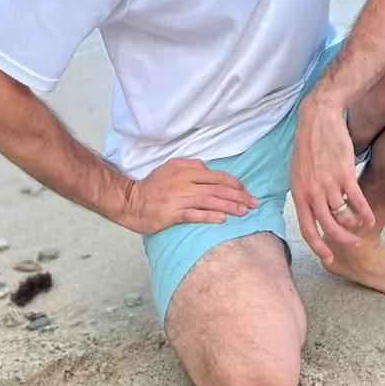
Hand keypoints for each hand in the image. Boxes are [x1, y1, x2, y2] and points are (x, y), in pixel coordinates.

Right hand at [120, 158, 257, 233]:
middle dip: (239, 196)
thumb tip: (207, 168)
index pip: (218, 177)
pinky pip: (195, 215)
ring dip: (229, 207)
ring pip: (211, 201)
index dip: (235, 184)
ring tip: (244, 212)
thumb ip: (191, 165)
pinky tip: (222, 219)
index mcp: (188, 172)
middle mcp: (186, 184)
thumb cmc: (152, 185)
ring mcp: (180, 199)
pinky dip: (209, 216)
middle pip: (219, 189)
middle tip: (254, 204)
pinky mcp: (173, 214)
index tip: (247, 192)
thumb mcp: (171, 167)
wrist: (131, 200)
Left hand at [290, 94, 374, 266]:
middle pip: (328, 227)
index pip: (307, 229)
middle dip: (342, 240)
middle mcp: (312, 192)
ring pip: (344, 215)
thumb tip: (313, 214)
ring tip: (360, 224)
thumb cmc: (308, 147)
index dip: (317, 247)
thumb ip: (305, 195)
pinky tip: (370, 219)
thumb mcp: (298, 173)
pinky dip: (365, 213)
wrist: (318, 120)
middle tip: (353, 244)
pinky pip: (357, 201)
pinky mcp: (344, 174)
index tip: (328, 259)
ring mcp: (329, 184)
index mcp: (299, 194)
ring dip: (354, 223)